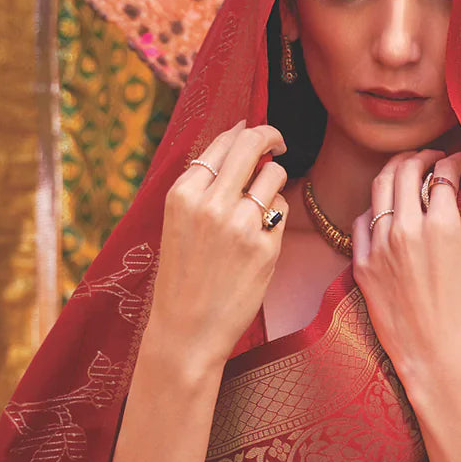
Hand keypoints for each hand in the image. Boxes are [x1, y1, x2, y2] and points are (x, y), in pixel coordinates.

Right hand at [146, 120, 287, 376]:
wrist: (187, 330)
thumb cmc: (183, 278)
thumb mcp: (179, 223)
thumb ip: (204, 186)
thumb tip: (240, 139)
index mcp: (182, 194)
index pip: (221, 143)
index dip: (244, 131)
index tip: (255, 132)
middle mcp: (210, 202)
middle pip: (251, 145)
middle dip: (270, 135)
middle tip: (278, 141)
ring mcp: (240, 223)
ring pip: (274, 175)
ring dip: (274, 181)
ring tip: (263, 202)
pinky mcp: (264, 246)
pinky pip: (282, 210)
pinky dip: (277, 215)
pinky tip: (262, 233)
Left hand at [351, 150, 460, 393]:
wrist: (434, 353)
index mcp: (443, 226)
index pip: (444, 174)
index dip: (453, 161)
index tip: (457, 162)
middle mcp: (407, 229)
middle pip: (407, 169)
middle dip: (422, 156)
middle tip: (432, 159)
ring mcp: (380, 245)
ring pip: (380, 187)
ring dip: (396, 171)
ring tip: (407, 171)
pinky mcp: (362, 263)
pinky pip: (362, 220)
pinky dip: (376, 207)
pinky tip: (387, 208)